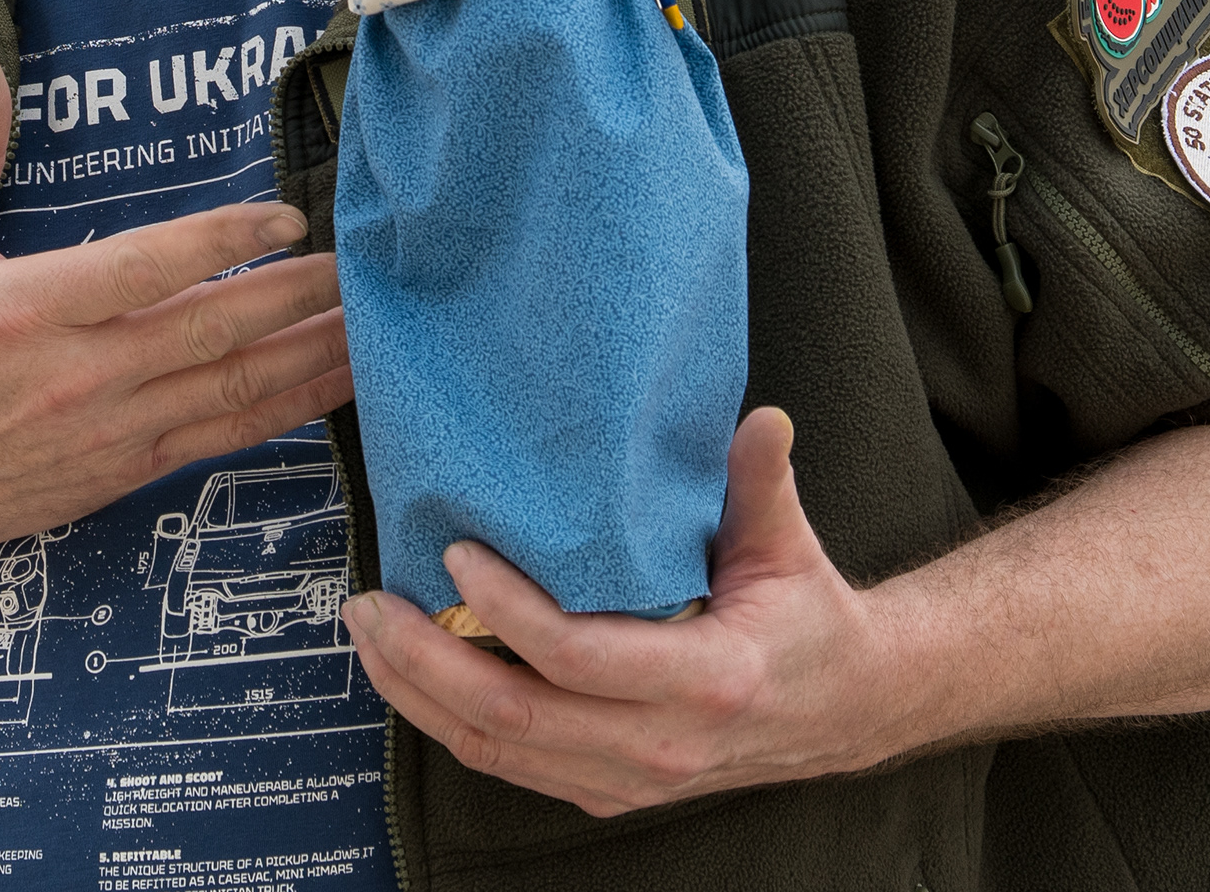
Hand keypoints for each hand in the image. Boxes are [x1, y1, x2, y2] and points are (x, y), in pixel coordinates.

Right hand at [0, 45, 355, 597]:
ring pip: (232, 388)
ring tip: (370, 320)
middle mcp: (78, 375)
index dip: (221, 238)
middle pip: (210, 330)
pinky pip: (224, 437)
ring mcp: (110, 430)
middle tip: (359, 261)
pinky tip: (332, 384)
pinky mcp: (127, 470)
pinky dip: (287, 410)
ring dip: (309, 353)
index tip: (284, 212)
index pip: (145, 267)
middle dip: (296, 294)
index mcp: (28, 310)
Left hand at [342, 408, 900, 816]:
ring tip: (368, 634)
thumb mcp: (789, 548)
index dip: (506, 607)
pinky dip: (448, 723)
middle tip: (370, 602)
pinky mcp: (606, 789)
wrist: (840, 709)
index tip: (456, 552)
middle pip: (515, 713)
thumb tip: (763, 419)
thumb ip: (764, 481)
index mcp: (707, 681)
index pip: (579, 655)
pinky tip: (409, 678)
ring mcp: (629, 778)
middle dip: (426, 658)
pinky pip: (509, 765)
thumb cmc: (807, 620)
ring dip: (418, 694)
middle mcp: (661, 745)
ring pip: (497, 749)